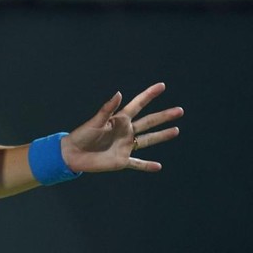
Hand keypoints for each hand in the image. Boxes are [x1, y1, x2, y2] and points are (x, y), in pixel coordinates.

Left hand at [61, 83, 183, 172]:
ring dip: (161, 136)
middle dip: (163, 116)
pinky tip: (158, 167)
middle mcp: (125, 132)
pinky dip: (147, 166)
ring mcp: (125, 146)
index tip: (161, 86)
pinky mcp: (121, 161)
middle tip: (179, 110)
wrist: (72, 154)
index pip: (137, 105)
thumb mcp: (95, 121)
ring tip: (176, 131)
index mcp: (119, 120)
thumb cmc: (81, 135)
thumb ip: (107, 109)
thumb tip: (119, 93)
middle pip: (148, 122)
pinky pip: (137, 164)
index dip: (149, 95)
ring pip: (148, 140)